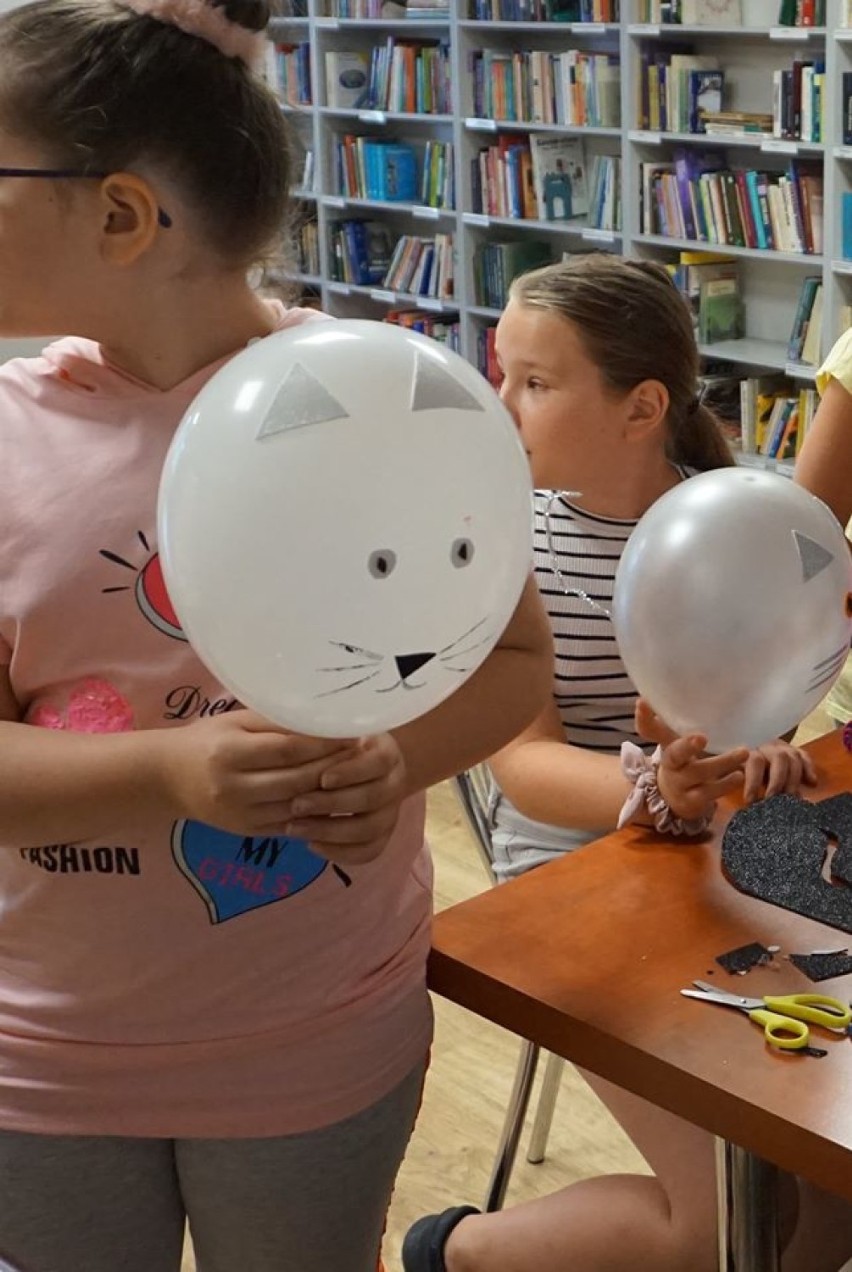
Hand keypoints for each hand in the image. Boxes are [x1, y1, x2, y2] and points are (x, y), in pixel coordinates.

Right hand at [161, 710, 354, 835]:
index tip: (351, 734)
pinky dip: (316, 812)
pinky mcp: (247, 831)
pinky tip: (335, 799)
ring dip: (330, 793)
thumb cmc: (208, 739)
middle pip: (297, 779)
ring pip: (298, 805)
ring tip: (355, 776)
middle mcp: (234, 787)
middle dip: (333, 767)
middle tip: (361, 755)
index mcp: (229, 753)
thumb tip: (323, 720)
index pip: (288, 750)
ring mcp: (241, 814)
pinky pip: (290, 824)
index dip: (323, 744)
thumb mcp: (235, 721)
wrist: (168, 778)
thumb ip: (276, 722)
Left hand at [283, 733, 406, 866]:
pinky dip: (339, 852)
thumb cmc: (340, 745)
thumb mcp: (335, 733)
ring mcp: (391, 812)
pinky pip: (368, 852)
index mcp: (387, 752)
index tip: (322, 779)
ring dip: (329, 831)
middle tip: (296, 805)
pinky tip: (311, 845)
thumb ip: (321, 736)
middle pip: (371, 798)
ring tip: (294, 828)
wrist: (365, 766)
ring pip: (369, 829)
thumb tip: (295, 738)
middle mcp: (395, 783)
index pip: (376, 762)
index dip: (351, 772)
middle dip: (330, 804)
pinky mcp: (384, 836)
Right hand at [635, 699, 747, 822]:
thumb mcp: (673, 742)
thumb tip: (655, 696)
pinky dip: (726, 783)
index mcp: (665, 745)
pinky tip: (739, 775)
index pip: (648, 729)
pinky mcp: (693, 802)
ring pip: (699, 773)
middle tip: (702, 737)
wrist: (673, 799)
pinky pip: (711, 792)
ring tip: (744, 752)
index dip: (644, 717)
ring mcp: (680, 785)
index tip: (643, 703)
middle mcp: (670, 765)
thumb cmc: (680, 761)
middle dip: (686, 745)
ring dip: (722, 762)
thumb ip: (668, 722)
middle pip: (674, 754)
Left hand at [742, 739, 817, 802]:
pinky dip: (809, 770)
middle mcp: (770, 748)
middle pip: (779, 759)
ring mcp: (786, 749)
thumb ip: (744, 784)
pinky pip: (806, 758)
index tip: (751, 801)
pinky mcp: (798, 752)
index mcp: (752, 753)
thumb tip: (751, 803)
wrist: (759, 753)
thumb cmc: (746, 770)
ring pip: (794, 759)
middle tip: (774, 800)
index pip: (754, 762)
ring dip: (794, 780)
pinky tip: (812, 783)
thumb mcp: (740, 774)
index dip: (753, 782)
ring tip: (792, 798)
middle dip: (778, 781)